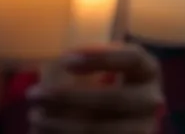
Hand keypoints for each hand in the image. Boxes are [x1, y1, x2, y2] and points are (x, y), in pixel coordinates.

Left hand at [27, 44, 162, 132]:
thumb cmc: (105, 90)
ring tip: (34, 117)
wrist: (122, 124)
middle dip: (67, 98)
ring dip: (59, 125)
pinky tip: (42, 133)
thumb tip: (54, 65)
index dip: (101, 58)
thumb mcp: (102, 72)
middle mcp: (152, 100)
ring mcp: (142, 130)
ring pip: (98, 129)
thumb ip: (84, 66)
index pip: (133, 58)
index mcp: (148, 71)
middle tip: (33, 94)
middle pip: (112, 99)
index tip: (65, 60)